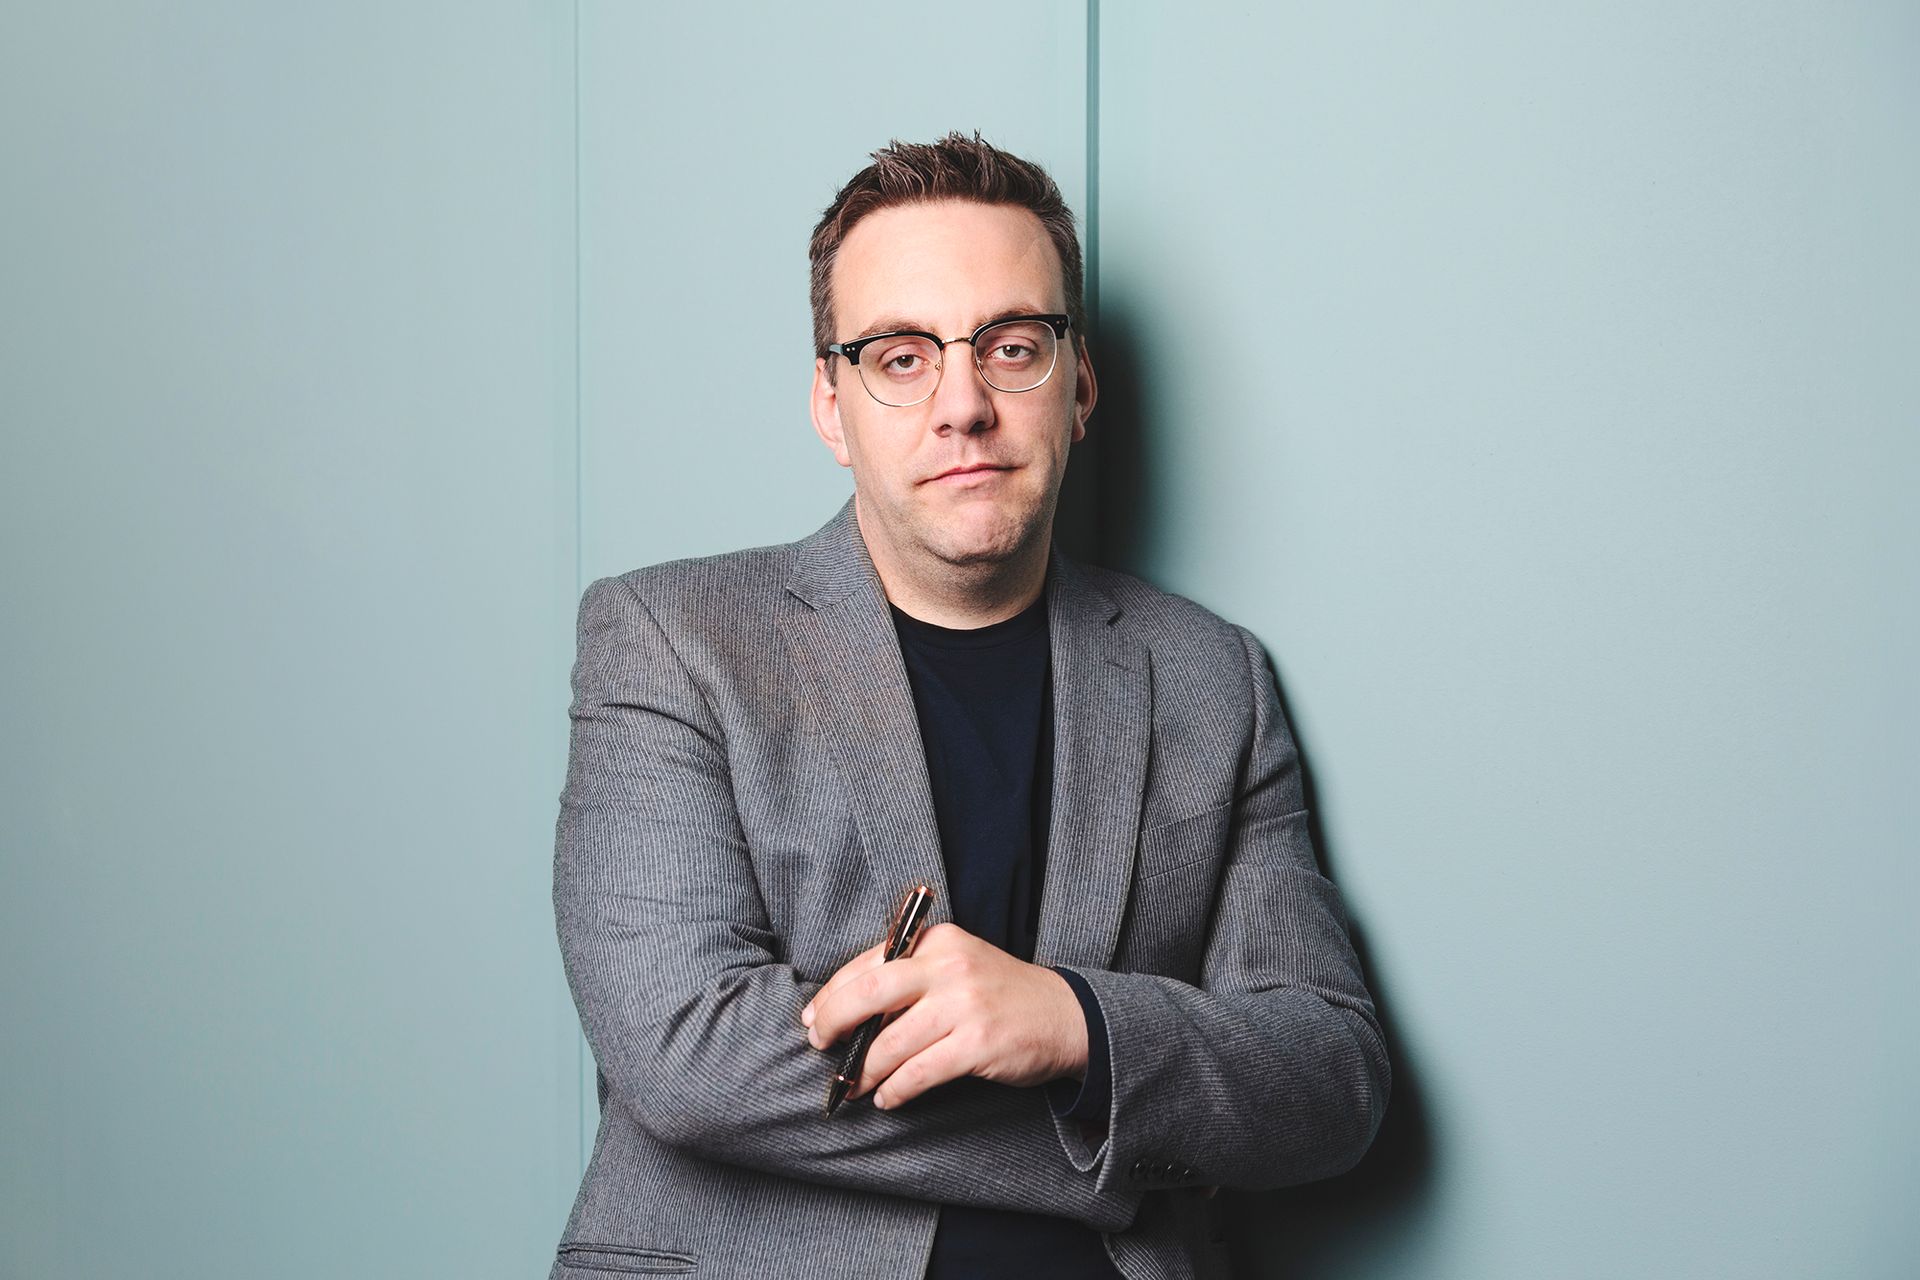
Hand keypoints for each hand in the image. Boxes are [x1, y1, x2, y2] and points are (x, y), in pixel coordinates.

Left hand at [800, 922, 1088, 1109]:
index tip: (815, 1019)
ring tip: (856, 1085)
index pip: (869, 964)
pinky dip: (896, 1090)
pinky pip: (919, 1073)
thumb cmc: (999, 994)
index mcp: (938, 940)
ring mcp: (964, 1004)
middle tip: (821, 1046)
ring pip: (891, 1042)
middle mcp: (949, 966)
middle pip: (869, 993)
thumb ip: (908, 978)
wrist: (1065, 1016)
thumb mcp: (956, 967)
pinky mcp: (978, 1043)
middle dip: (834, 1023)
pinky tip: (889, 1098)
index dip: (833, 995)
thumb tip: (844, 1012)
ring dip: (865, 1071)